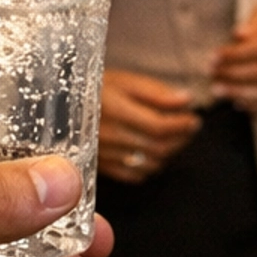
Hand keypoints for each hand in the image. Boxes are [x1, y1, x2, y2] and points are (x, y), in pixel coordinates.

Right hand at [99, 68, 201, 182]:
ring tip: (175, 137)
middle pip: (157, 147)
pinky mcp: (101, 168)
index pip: (158, 127)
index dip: (182, 125)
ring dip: (169, 152)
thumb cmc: (97, 88)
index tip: (194, 118)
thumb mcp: (126, 80)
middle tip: (190, 127)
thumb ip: (157, 92)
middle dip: (181, 138)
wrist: (62, 105)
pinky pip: (135, 175)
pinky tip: (154, 151)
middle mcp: (108, 136)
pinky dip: (152, 166)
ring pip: (150, 164)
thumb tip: (187, 100)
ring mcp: (104, 155)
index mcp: (115, 110)